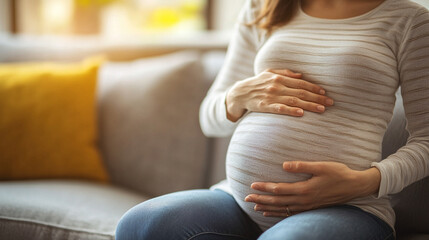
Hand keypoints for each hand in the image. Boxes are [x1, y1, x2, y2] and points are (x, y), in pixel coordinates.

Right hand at [225, 69, 333, 121]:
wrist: (239, 93)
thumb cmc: (256, 83)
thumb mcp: (269, 73)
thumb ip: (285, 73)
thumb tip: (301, 75)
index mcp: (279, 78)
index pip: (301, 83)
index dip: (314, 88)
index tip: (325, 93)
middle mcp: (276, 86)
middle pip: (301, 92)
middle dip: (317, 98)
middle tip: (330, 103)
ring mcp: (271, 96)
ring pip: (294, 101)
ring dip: (309, 105)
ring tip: (322, 109)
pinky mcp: (265, 106)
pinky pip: (280, 109)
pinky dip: (291, 110)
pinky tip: (300, 113)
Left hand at [244, 161, 380, 216]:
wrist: (355, 186)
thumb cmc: (339, 173)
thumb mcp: (321, 166)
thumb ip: (301, 166)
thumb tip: (283, 165)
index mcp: (305, 189)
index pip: (279, 189)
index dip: (265, 187)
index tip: (252, 185)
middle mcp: (304, 200)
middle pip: (277, 201)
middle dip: (261, 199)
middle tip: (246, 198)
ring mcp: (307, 206)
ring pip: (282, 209)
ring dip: (267, 208)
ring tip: (254, 206)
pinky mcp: (310, 208)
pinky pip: (290, 213)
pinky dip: (278, 214)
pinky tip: (270, 213)